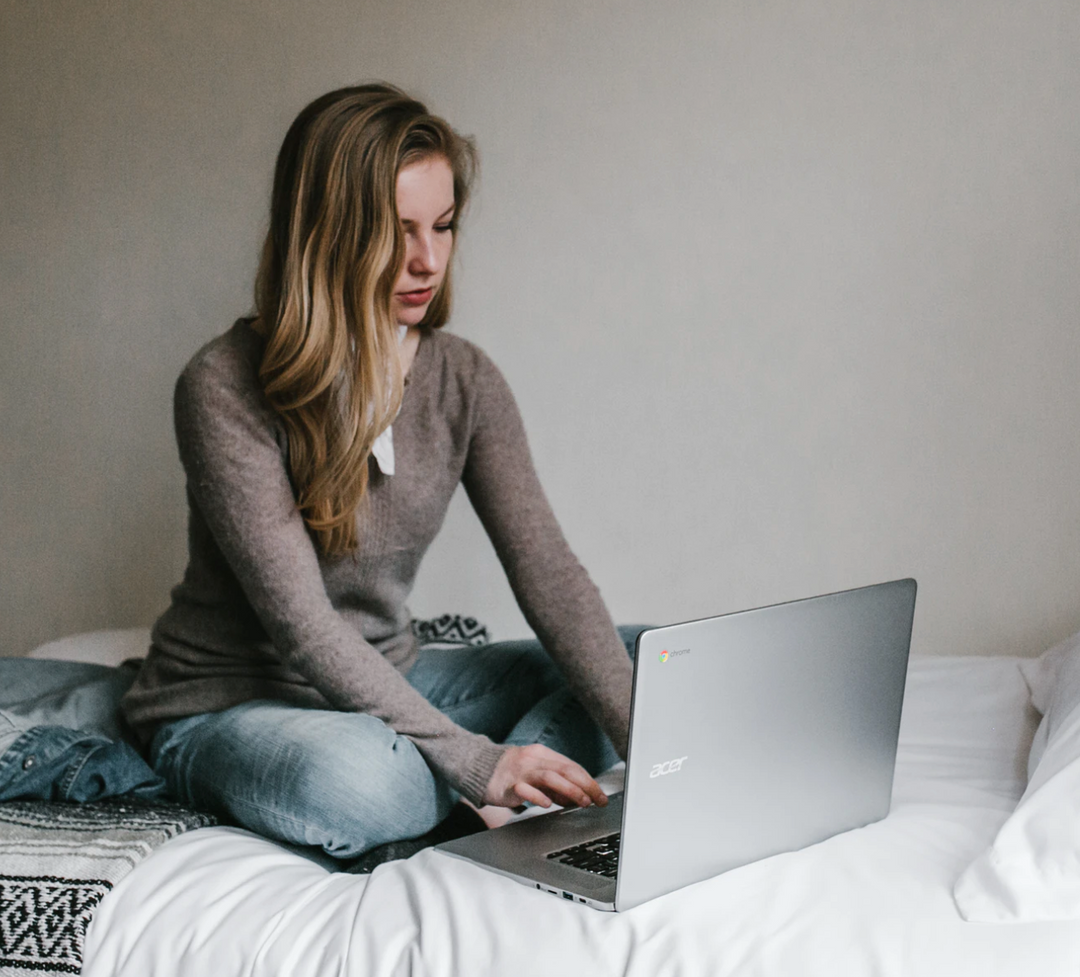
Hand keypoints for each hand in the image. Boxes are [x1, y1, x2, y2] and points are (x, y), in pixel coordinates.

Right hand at [481, 744, 607, 809]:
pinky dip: (538, 796)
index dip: (589, 781)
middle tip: (598, 800)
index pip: (571, 767)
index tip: (601, 796)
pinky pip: (525, 789)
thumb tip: (577, 798)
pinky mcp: (508, 784)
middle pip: (565, 770)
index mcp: (543, 754)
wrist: (480, 767)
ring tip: (582, 802)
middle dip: (585, 785)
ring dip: (569, 790)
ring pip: (549, 777)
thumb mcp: (536, 773)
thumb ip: (555, 784)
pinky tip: (548, 804)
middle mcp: (534, 760)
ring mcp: (521, 771)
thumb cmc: (512, 772)